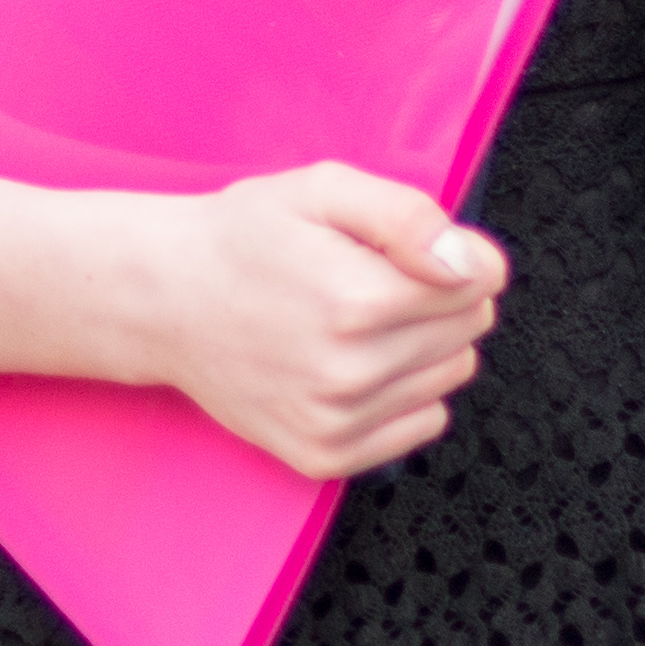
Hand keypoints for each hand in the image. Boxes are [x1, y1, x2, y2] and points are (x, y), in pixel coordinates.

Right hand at [122, 166, 506, 479]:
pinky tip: (355, 364)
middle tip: (372, 278)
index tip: (404, 248)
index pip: (481, 282)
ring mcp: (336, 421)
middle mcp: (350, 372)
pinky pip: (423, 424)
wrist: (162, 302)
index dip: (452, 253)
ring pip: (450, 376)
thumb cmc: (243, 238)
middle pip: (469, 330)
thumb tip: (472, 265)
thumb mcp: (322, 189)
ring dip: (422, 345)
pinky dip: (404, 393)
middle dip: (439, 297)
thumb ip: (409, 216)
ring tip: (356, 321)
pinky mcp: (324, 456)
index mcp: (358, 299)